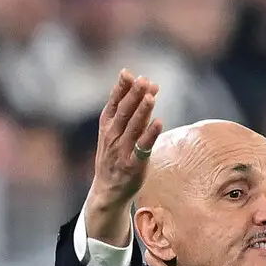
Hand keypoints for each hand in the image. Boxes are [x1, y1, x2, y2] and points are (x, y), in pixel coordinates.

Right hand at [86, 70, 162, 245]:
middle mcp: (112, 137)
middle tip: (144, 80)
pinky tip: (159, 123)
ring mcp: (122, 152)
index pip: (113, 104)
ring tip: (151, 95)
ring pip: (133, 128)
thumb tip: (149, 87)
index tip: (129, 73)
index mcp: (106, 127)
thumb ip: (130, 112)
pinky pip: (143, 148)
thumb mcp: (115, 134)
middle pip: (124, 113)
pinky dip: (150, 135)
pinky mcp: (133, 166)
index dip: (121, 88)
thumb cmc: (115, 157)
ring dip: (142, 111)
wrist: (108, 191)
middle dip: (134, 95)